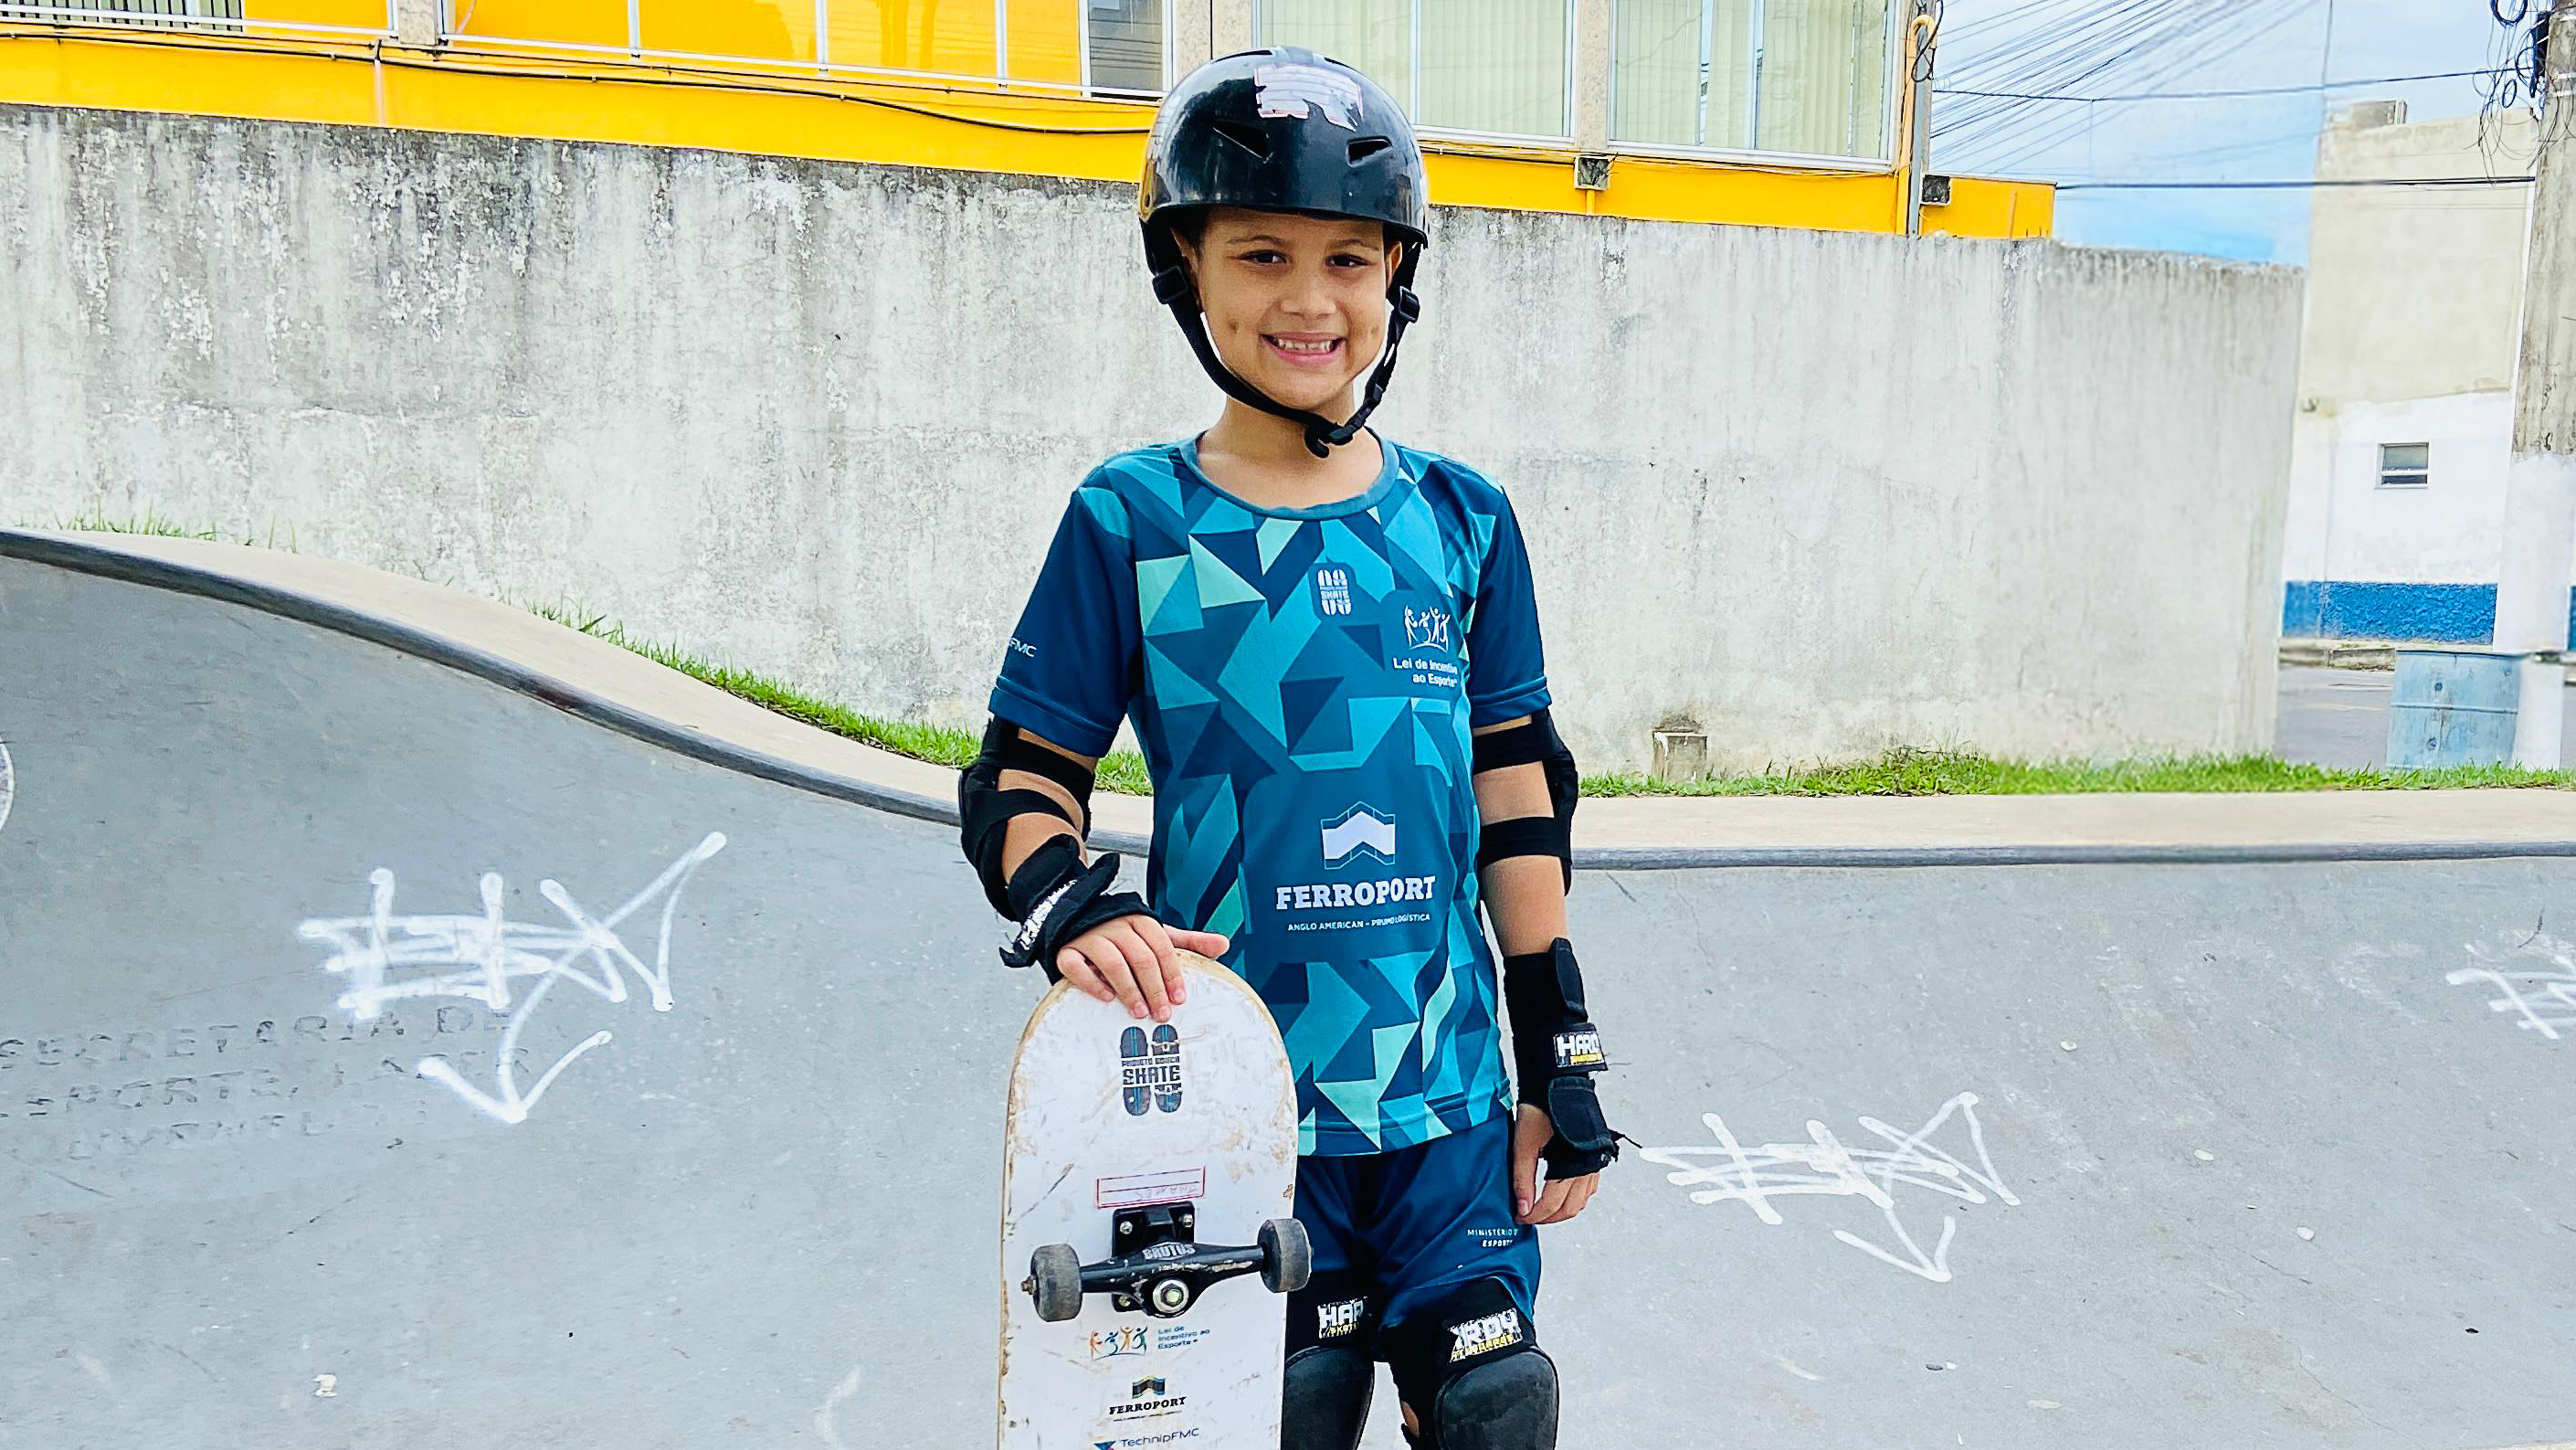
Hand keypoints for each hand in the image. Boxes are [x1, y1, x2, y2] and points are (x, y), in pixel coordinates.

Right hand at [1059, 916, 1229, 1023]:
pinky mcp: (1066, 950)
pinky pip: (1075, 966)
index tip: (1179, 998)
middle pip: (1140, 957)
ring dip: (1128, 989)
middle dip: (1154, 988)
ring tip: (1139, 1011)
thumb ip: (1188, 942)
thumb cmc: (1124, 933)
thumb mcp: (1157, 935)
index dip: (1172, 974)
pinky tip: (1106, 997)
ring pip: (1111, 962)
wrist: (1079, 919)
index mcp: (1140, 921)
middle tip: (1162, 1013)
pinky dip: (1091, 983)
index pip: (1162, 947)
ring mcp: (1088, 937)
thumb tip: (1224, 944)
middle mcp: (1115, 926)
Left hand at [1510, 1103, 1599, 1224]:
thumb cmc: (1542, 1107)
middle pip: (1570, 1208)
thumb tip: (1522, 1207)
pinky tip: (1561, 1192)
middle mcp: (1587, 1166)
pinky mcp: (1593, 1154)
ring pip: (1582, 1200)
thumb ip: (1522, 1180)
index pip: (1552, 1205)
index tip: (1520, 1217)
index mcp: (1571, 1165)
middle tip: (1530, 1217)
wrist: (1556, 1081)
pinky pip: (1588, 1187)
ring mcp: (1593, 1161)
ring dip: (1563, 1209)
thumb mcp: (1524, 1146)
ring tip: (1542, 1208)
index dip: (1534, 1216)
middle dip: (1549, 1218)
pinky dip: (1574, 1196)